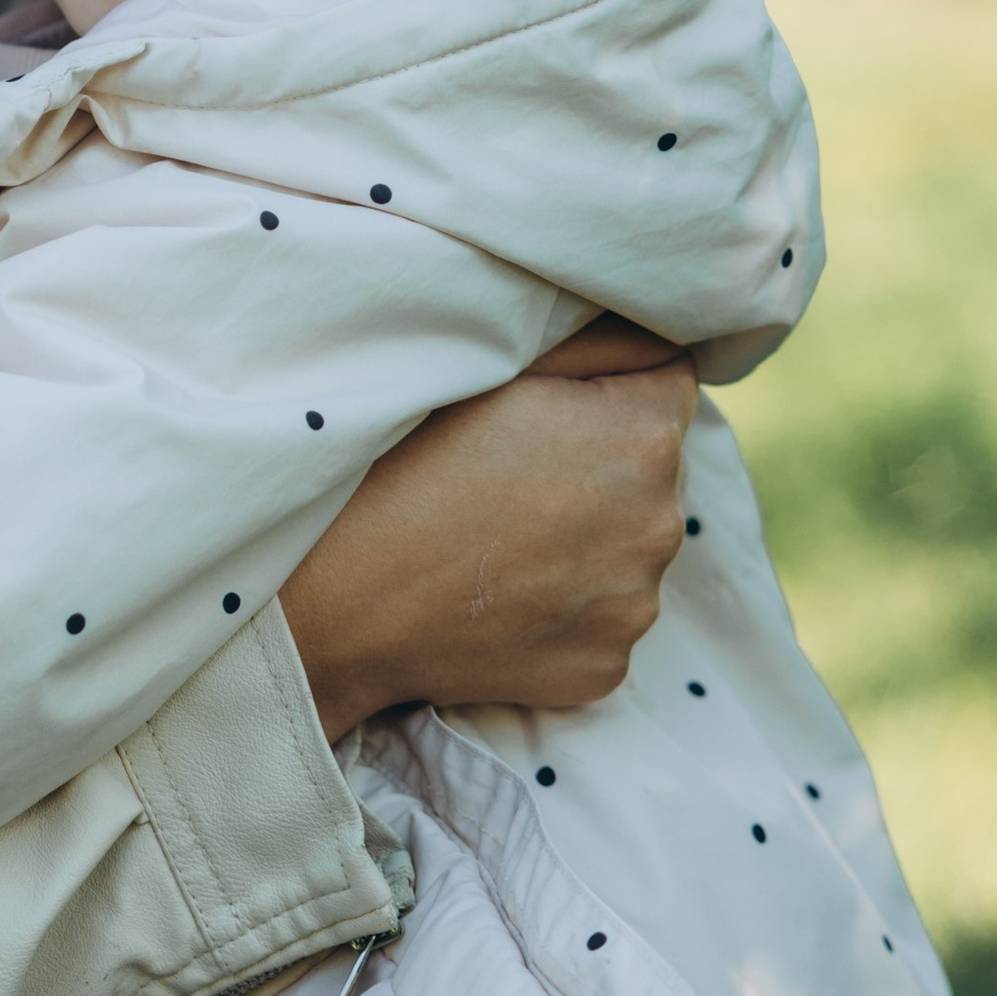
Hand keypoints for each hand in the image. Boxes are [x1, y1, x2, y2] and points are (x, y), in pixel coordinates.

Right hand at [280, 316, 698, 737]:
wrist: (330, 601)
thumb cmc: (393, 463)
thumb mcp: (486, 365)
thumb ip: (586, 338)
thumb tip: (646, 327)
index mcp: (642, 436)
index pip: (666, 377)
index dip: (603, 379)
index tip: (543, 401)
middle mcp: (659, 526)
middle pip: (651, 468)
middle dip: (599, 460)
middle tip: (506, 469)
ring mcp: (632, 607)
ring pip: (625, 546)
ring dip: (584, 536)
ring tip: (493, 534)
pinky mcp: (603, 669)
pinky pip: (597, 616)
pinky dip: (560, 603)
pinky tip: (494, 590)